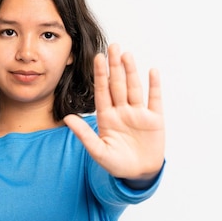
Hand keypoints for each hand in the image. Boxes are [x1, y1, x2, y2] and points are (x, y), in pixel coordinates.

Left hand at [64, 43, 164, 180]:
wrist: (138, 174)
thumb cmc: (116, 164)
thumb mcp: (98, 151)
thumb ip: (84, 134)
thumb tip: (67, 118)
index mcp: (107, 117)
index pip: (103, 91)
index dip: (100, 75)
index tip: (97, 58)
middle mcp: (122, 111)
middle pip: (118, 84)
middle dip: (115, 66)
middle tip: (112, 46)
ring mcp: (138, 114)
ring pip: (134, 88)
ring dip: (131, 71)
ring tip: (126, 54)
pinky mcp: (154, 119)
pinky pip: (154, 99)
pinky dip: (154, 85)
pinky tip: (152, 71)